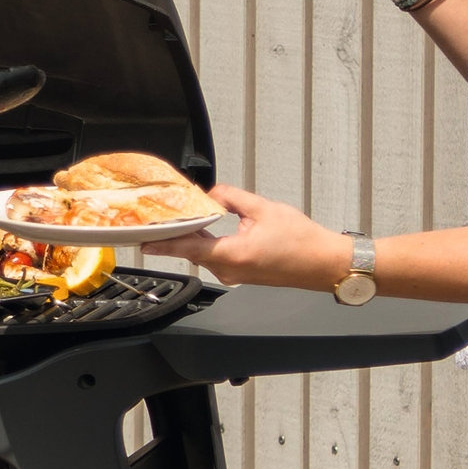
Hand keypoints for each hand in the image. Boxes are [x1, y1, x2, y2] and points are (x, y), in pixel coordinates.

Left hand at [144, 185, 351, 289]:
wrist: (323, 263)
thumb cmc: (302, 242)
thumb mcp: (264, 209)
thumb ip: (232, 198)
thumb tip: (213, 193)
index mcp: (233, 254)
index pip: (187, 247)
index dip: (163, 243)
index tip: (144, 240)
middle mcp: (229, 270)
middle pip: (191, 251)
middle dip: (175, 235)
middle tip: (157, 221)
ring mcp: (234, 275)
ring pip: (203, 255)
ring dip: (191, 238)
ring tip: (179, 221)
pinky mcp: (241, 275)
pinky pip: (215, 258)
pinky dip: (206, 244)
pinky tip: (204, 231)